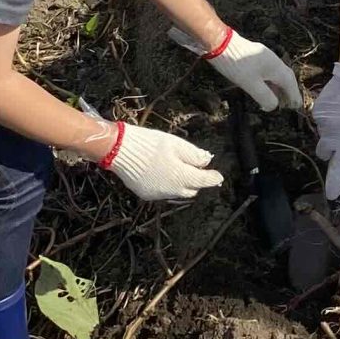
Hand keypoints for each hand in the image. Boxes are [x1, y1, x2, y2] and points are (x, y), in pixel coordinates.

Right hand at [98, 122, 222, 203]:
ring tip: (175, 168)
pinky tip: (159, 173)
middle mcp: (171, 190)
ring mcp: (158, 194)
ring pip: (176, 192)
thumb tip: (206, 161)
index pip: (203, 181)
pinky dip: (165, 185)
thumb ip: (194, 155)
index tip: (218, 176)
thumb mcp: (176, 144)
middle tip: (195, 169)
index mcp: (182, 176)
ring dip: (180, 183)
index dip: (212, 178)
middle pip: (191, 189)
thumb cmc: (151, 144)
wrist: (121, 150)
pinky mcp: (146, 194)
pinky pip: (161, 192)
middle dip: (195, 181)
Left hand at [204, 27, 302, 112]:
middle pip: (286, 77)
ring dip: (279, 87)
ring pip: (277, 74)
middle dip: (289, 91)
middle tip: (289, 104)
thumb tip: (274, 106)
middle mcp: (273, 60)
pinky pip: (269, 71)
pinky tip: (264, 87)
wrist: (220, 43)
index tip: (297, 106)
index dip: (294, 95)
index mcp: (275, 67)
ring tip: (278, 99)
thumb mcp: (251, 84)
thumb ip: (265, 97)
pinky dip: (271, 82)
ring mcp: (264, 57)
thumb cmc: (236, 65)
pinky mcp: (254, 56)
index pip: (290, 83)